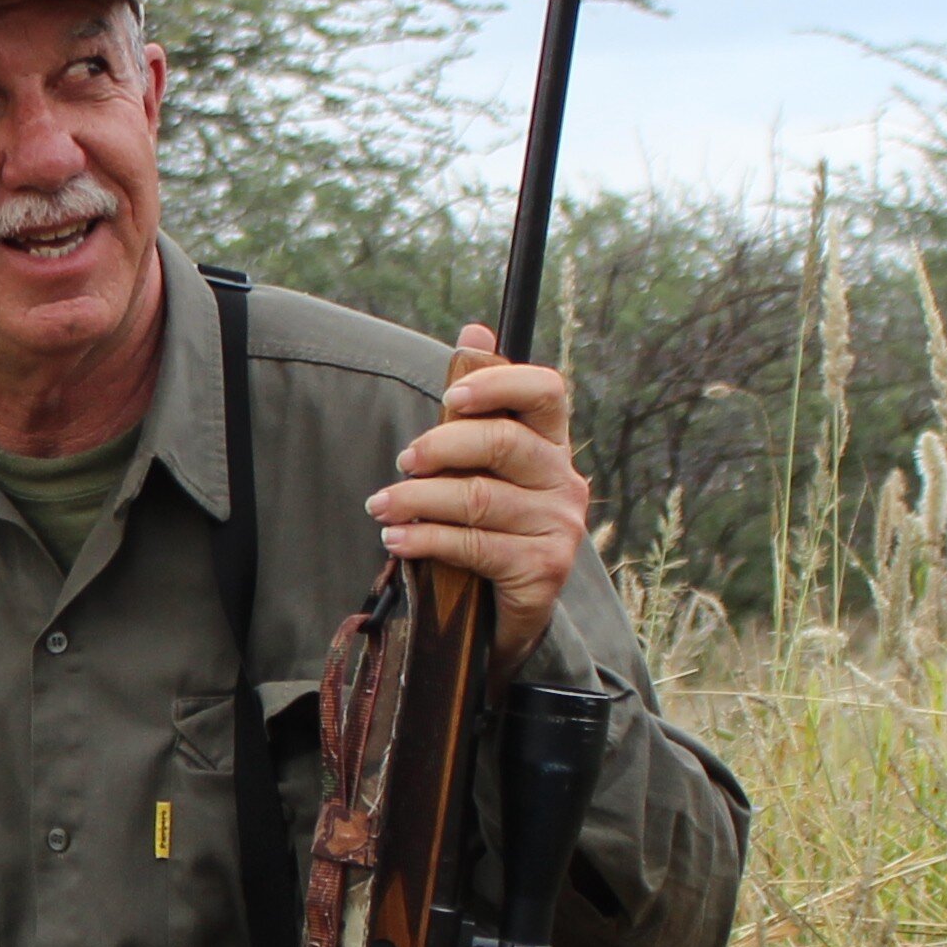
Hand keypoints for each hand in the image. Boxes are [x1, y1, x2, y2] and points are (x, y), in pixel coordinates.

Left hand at [367, 323, 587, 630]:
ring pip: (479, 498)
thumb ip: (475, 406)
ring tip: (381, 507)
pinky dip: (426, 540)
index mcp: (552, 445)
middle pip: (504, 442)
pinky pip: (474, 544)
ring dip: (418, 501)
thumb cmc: (487, 527)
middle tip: (403, 460)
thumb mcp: (479, 467)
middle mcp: (565, 481)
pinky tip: (396, 540)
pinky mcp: (543, 568)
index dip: (499, 383)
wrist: (504, 617)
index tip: (451, 397)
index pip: (546, 391)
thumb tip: (474, 329)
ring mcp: (559, 526)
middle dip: (442, 447)